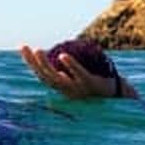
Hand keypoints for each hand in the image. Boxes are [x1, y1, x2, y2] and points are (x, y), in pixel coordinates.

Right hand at [20, 45, 137, 99]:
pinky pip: (79, 74)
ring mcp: (79, 90)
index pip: (43, 76)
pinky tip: (63, 55)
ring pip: (57, 78)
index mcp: (64, 89)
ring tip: (38, 50)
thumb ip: (71, 72)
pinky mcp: (91, 85)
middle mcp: (68, 91)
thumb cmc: (101, 87)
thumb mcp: (83, 80)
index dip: (31, 63)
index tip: (23, 48)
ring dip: (45, 65)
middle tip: (26, 47)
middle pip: (46, 77)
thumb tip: (60, 57)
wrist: (120, 97)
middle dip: (33, 63)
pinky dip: (70, 66)